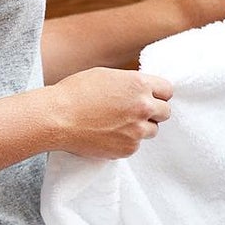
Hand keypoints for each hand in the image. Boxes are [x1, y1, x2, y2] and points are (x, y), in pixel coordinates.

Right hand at [48, 67, 172, 158]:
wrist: (56, 118)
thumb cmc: (75, 92)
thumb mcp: (107, 75)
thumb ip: (130, 83)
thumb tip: (143, 90)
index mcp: (139, 85)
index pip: (168, 90)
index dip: (158, 94)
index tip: (150, 97)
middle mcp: (143, 107)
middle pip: (165, 112)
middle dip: (153, 111)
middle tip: (135, 112)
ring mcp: (137, 130)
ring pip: (152, 130)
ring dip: (141, 127)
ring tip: (118, 124)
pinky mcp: (127, 149)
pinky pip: (136, 145)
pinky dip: (126, 141)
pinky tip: (108, 134)